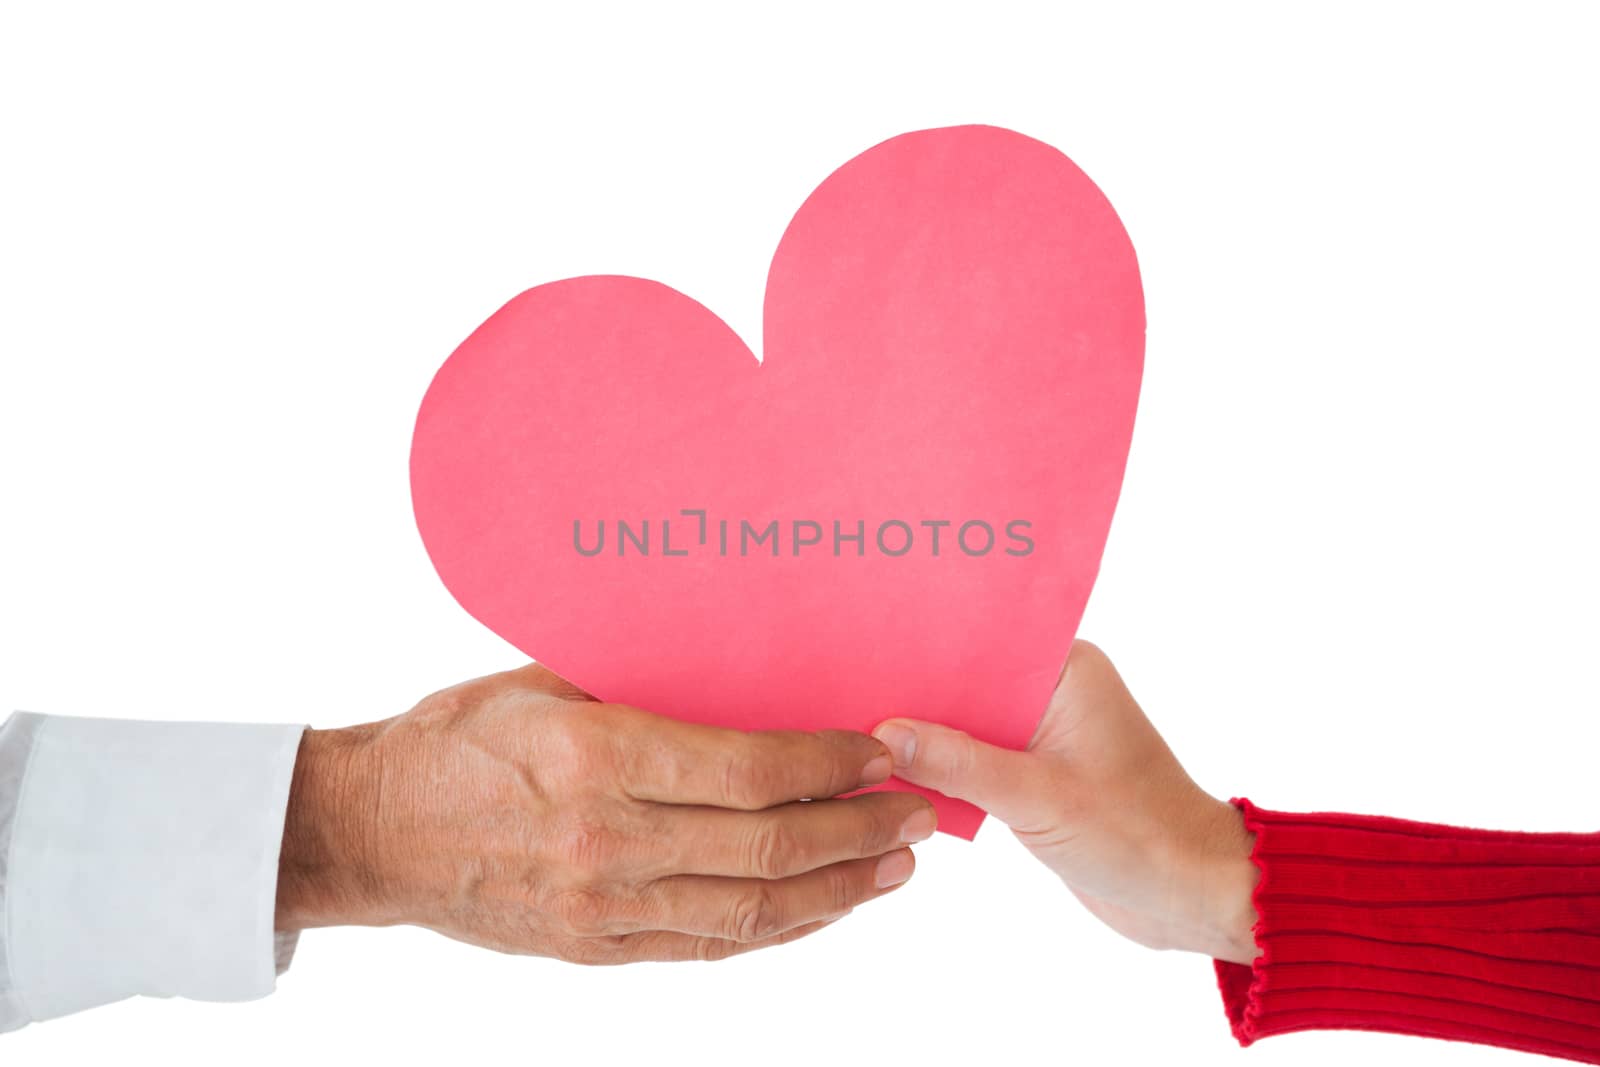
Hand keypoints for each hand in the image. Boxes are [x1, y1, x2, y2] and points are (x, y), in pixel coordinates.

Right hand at [276, 663, 934, 962]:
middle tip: (918, 811)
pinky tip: (823, 908)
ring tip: (897, 867)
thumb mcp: (542, 682)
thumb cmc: (454, 739)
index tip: (879, 750)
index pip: (748, 769)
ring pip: (752, 910)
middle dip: (858, 828)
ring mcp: (602, 906)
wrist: (371, 831)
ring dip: (838, 889)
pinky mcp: (595, 949)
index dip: (828, 763)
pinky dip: (778, 930)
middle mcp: (607, 839)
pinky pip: (709, 946)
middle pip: (768, 845)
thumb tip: (743, 680)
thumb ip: (640, 686)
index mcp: (596, 755)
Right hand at [874, 641, 1257, 962]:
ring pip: (962, 724)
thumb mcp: (1039, 797)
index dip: (921, 645)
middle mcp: (1050, 691)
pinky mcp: (1033, 774)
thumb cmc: (1139, 835)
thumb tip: (882, 735)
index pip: (978, 641)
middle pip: (962, 680)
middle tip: (839, 694)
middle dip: (910, 695)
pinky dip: (940, 772)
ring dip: (920, 738)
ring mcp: (1041, 733)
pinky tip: (891, 777)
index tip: (860, 646)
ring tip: (851, 736)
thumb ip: (959, 764)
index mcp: (1064, 668)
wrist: (1191, 896)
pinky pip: (972, 761)